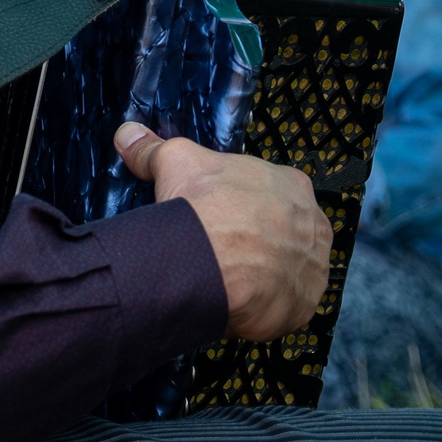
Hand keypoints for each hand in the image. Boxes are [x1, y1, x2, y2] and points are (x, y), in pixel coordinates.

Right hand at [114, 122, 332, 339]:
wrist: (208, 265)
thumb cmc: (202, 208)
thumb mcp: (174, 161)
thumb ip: (154, 149)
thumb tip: (128, 135)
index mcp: (292, 185)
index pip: (273, 193)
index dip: (245, 205)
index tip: (222, 216)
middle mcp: (313, 225)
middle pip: (285, 232)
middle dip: (259, 240)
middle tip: (224, 249)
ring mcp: (313, 268)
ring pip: (288, 270)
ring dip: (265, 275)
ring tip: (229, 280)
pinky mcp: (304, 306)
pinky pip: (286, 307)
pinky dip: (265, 307)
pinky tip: (238, 304)